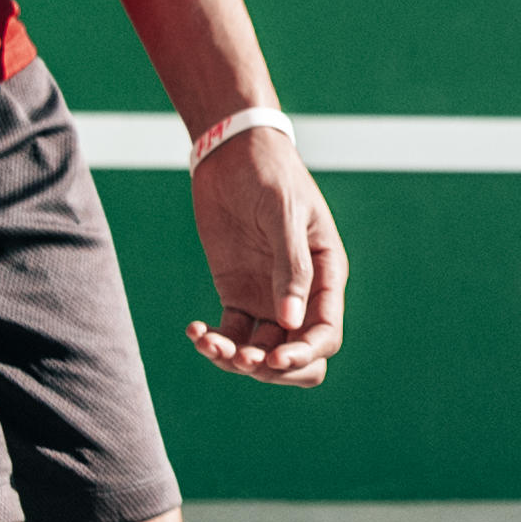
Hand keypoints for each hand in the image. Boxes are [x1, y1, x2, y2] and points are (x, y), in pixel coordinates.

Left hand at [185, 129, 345, 385]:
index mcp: (325, 276)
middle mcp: (299, 294)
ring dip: (237, 360)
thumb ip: (291, 268)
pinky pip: (229, 334)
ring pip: (260, 352)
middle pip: (298, 355)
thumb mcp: (285, 215)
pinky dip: (214, 343)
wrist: (232, 153)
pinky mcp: (235, 294)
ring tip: (209, 344)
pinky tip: (195, 331)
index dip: (304, 355)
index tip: (273, 358)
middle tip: (243, 360)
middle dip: (273, 368)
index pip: (325, 334)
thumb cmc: (270, 174)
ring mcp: (266, 297)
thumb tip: (292, 324)